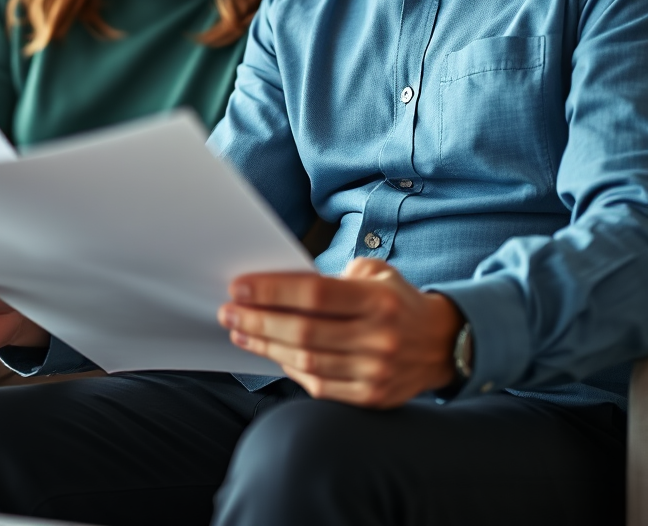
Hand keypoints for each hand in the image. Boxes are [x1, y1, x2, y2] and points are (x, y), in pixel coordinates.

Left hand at [218, 258, 462, 407]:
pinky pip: (320, 386)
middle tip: (228, 311)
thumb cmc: (395, 300)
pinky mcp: (372, 399)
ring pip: (306, 362)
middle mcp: (380, 338)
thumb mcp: (374, 273)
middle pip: (304, 331)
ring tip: (240, 330)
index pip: (315, 295)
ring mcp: (377, 373)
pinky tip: (270, 352)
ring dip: (265, 345)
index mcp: (379, 300)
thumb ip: (331, 278)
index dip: (272, 291)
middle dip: (258, 320)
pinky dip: (290, 369)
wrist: (442, 343)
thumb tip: (277, 285)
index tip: (238, 287)